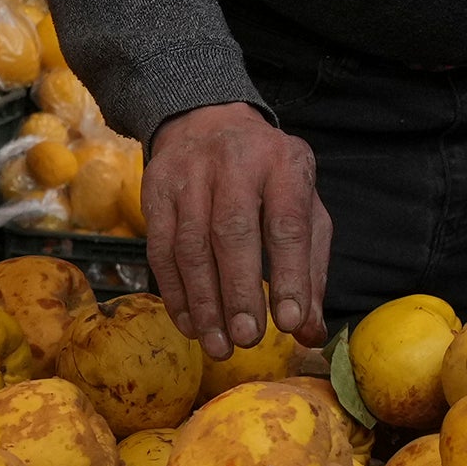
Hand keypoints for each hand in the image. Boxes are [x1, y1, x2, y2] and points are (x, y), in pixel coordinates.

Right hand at [146, 102, 332, 357]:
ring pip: (191, 245)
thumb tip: (310, 333)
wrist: (208, 121)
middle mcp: (235, 163)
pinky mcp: (155, 189)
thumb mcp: (304, 208)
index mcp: (283, 164)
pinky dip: (174, 292)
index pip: (287, 224)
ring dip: (204, 302)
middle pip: (232, 233)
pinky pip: (160, 248)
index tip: (290, 323)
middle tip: (247, 340)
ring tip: (218, 344)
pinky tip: (189, 324)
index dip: (289, 276)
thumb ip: (311, 270)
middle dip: (239, 293)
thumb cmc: (268, 178)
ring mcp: (189, 174)